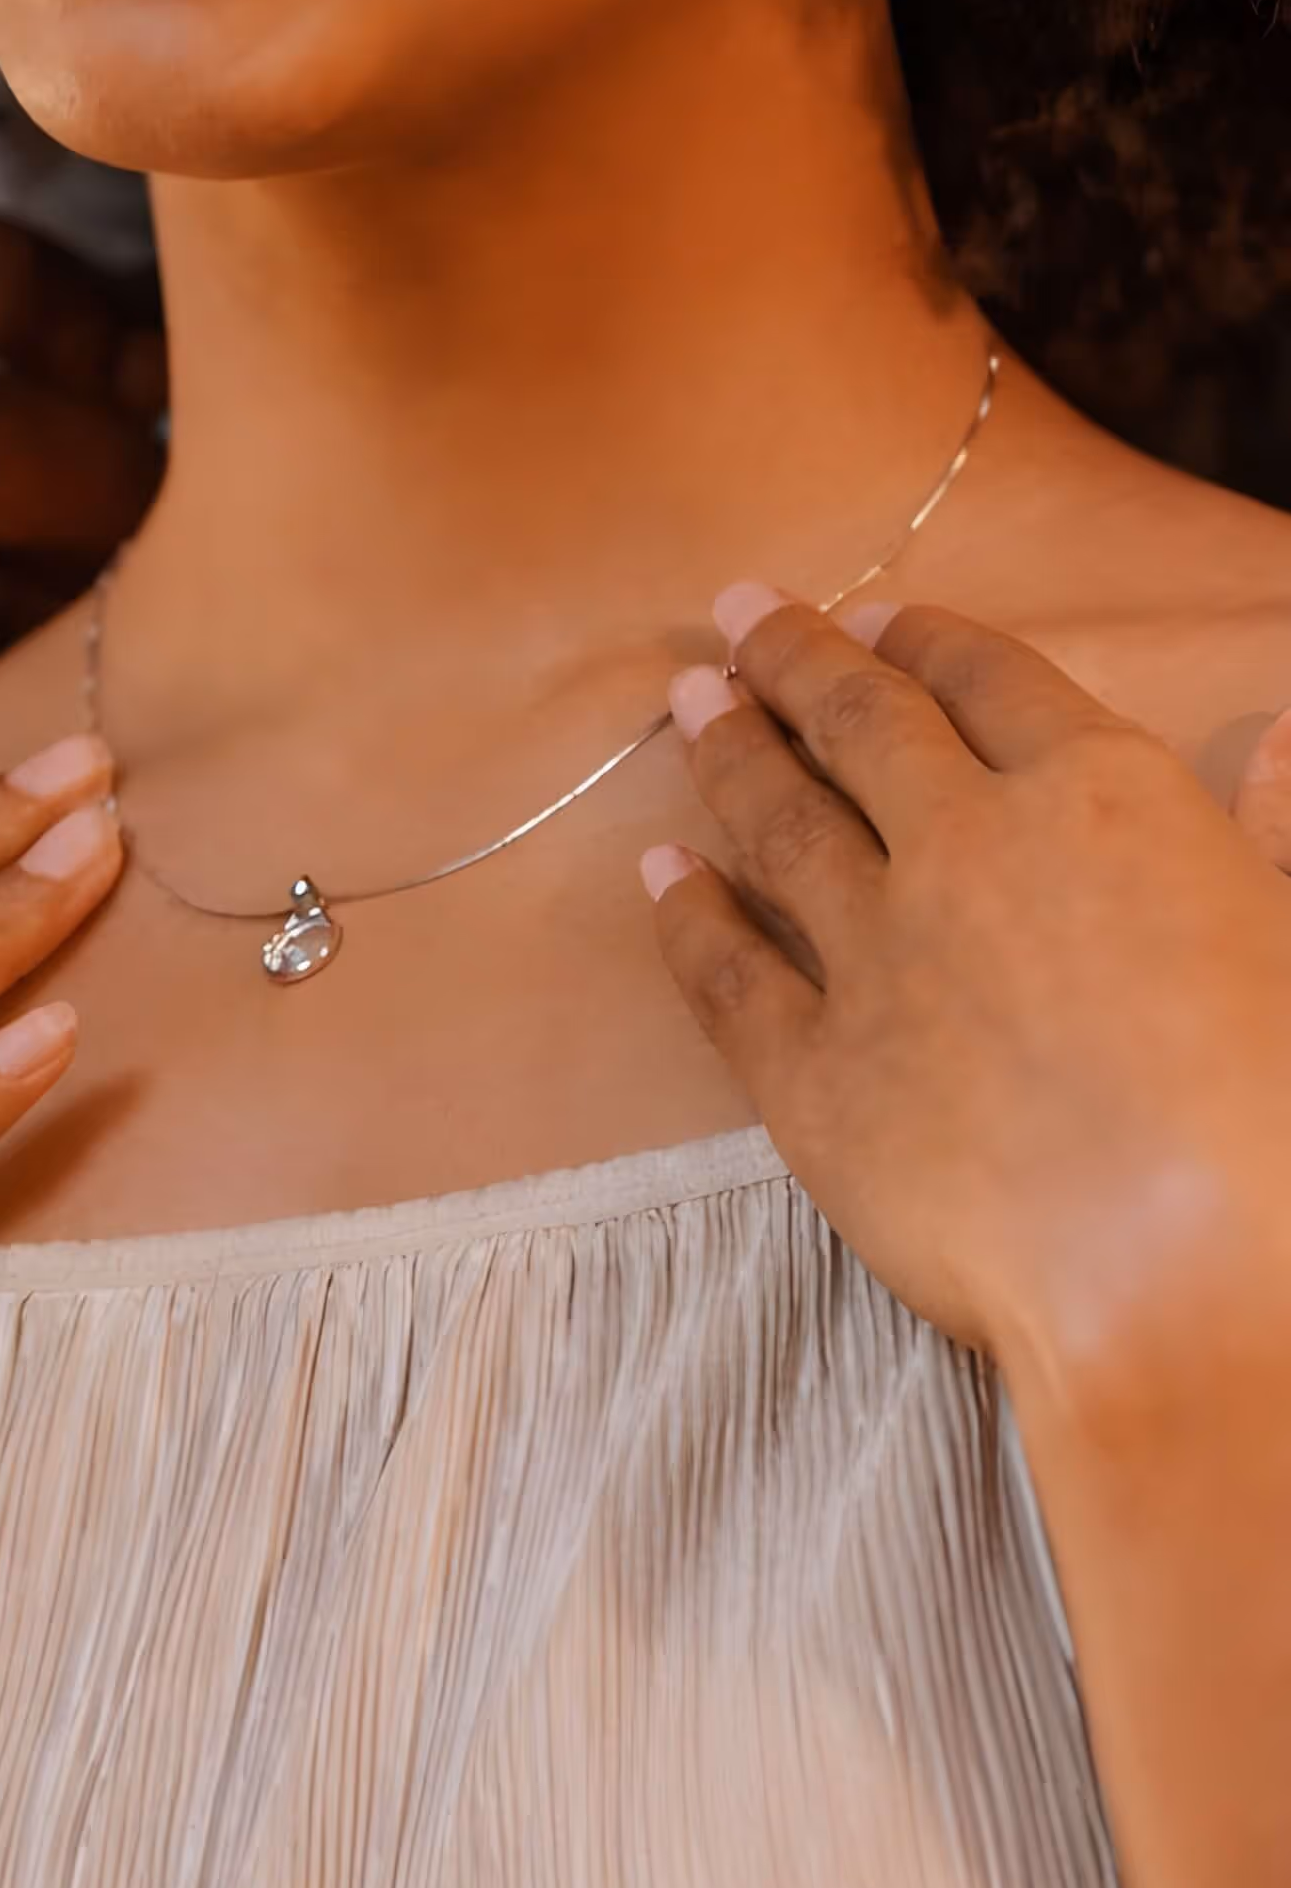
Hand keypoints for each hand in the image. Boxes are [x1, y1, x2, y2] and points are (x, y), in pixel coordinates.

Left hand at [640, 585, 1290, 1391]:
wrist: (1191, 1274)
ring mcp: (876, 958)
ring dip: (728, 752)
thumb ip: (1280, 834)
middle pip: (863, 727)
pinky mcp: (809, 1072)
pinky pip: (726, 972)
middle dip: (795, 659)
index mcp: (1104, 802)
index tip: (876, 613)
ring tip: (685, 699)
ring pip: (778, 823)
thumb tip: (1282, 734)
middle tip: (737, 613)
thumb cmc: (1286, 1109)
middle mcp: (970, 853)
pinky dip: (685, 912)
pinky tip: (659, 874)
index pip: (995, 684)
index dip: (929, 642)